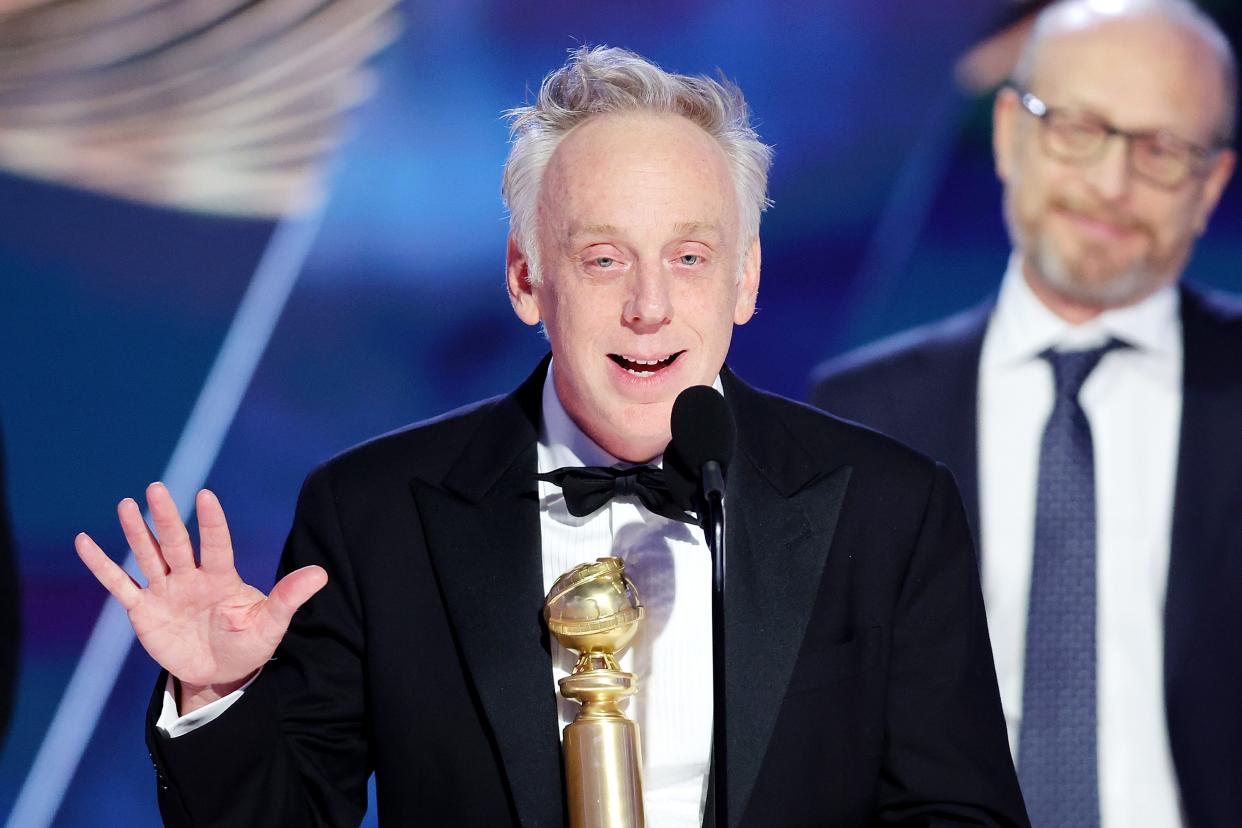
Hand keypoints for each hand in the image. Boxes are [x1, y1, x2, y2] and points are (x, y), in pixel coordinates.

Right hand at [75, 482, 326, 713]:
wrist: (221, 673)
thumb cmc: (249, 643)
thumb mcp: (271, 625)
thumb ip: (289, 598)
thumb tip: (321, 574)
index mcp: (222, 577)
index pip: (216, 544)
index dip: (211, 522)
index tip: (205, 495)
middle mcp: (191, 577)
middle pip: (177, 543)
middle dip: (167, 518)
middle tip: (156, 488)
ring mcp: (166, 590)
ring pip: (149, 555)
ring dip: (137, 532)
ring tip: (127, 503)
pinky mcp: (143, 610)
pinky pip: (119, 584)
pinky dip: (102, 565)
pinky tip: (86, 541)